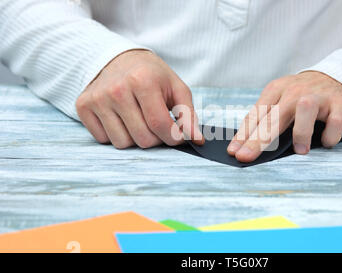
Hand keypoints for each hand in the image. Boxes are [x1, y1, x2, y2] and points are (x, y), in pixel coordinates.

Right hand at [76, 49, 203, 148]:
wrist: (119, 59)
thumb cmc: (152, 76)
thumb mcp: (176, 88)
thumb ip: (188, 115)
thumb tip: (197, 140)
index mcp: (143, 82)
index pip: (160, 125)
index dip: (173, 137)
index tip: (177, 135)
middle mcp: (117, 90)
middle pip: (142, 139)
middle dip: (156, 138)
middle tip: (157, 125)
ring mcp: (98, 99)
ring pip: (122, 143)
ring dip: (135, 138)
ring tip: (139, 120)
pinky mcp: (84, 106)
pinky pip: (103, 139)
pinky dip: (115, 134)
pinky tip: (121, 118)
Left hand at [227, 71, 341, 161]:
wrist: (339, 79)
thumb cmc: (303, 96)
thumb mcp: (281, 100)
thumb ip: (265, 119)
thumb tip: (243, 146)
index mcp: (277, 90)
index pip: (257, 115)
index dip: (244, 135)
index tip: (234, 152)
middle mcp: (296, 91)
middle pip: (274, 116)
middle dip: (259, 139)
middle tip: (247, 156)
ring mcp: (319, 96)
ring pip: (305, 110)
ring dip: (301, 132)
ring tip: (300, 151)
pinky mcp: (341, 104)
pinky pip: (334, 121)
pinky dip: (330, 135)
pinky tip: (326, 142)